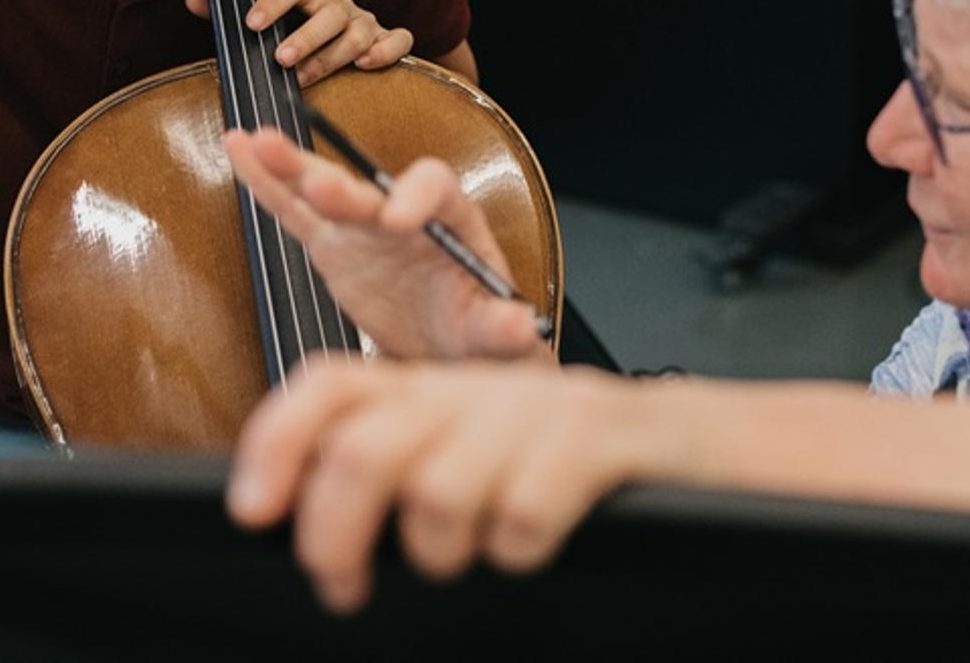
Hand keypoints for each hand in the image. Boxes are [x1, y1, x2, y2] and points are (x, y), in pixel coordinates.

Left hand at [186, 0, 412, 85]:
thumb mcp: (261, 21)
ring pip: (357, 32)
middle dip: (304, 36)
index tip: (251, 23)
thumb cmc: (292, 31)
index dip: (272, 2)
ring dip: (332, 55)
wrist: (338, 41)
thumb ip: (227, 13)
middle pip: (328, 13)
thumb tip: (193, 0)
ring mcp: (365, 20)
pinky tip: (366, 65)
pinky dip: (386, 50)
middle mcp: (337, 3)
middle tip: (281, 59)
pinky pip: (398, 40)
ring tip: (306, 77)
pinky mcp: (386, 39)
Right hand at [222, 127, 550, 361]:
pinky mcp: (332, 244)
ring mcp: (363, 225)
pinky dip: (266, 183)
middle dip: (344, 188)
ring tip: (257, 140)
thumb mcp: (501, 335)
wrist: (448, 347)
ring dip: (292, 167)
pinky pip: (294, 211)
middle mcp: (404, 211)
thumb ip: (506, 328)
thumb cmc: (480, 333)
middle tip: (322, 188)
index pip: (437, 188)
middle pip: (371, 187)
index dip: (417, 197)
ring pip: (324, 190)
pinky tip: (238, 149)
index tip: (399, 221)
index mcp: (453, 220)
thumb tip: (521, 328)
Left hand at [227, 360, 658, 612]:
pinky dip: (519, 549)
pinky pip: (525, 508)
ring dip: (440, 550)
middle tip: (346, 584)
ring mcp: (543, 408)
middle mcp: (480, 389)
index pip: (330, 386)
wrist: (717, 445)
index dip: (275, 443)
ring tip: (470, 559)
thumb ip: (407, 470)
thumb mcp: (482, 456)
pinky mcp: (606, 436)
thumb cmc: (588, 468)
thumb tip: (315, 531)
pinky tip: (538, 545)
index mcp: (439, 390)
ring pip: (437, 488)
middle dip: (334, 532)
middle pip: (365, 447)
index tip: (253, 512)